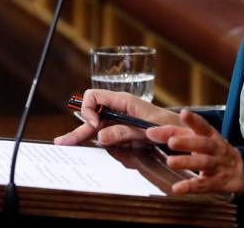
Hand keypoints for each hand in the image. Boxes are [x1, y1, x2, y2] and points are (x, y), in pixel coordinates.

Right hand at [54, 89, 180, 146]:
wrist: (180, 133)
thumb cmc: (166, 125)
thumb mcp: (144, 129)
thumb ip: (122, 132)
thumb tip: (100, 135)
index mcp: (122, 101)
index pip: (93, 96)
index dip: (88, 110)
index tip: (94, 125)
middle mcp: (117, 109)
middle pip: (91, 115)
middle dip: (77, 128)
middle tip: (62, 142)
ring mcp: (119, 121)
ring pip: (96, 128)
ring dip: (84, 136)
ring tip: (66, 143)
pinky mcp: (122, 132)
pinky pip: (106, 135)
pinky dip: (97, 141)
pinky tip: (89, 146)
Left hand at [147, 109, 243, 195]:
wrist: (242, 171)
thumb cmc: (214, 152)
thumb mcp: (200, 140)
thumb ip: (176, 134)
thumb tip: (150, 131)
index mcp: (211, 136)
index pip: (203, 126)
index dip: (194, 120)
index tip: (184, 113)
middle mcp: (216, 149)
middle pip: (203, 144)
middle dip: (188, 142)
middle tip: (171, 142)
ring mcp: (218, 166)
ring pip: (204, 163)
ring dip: (187, 162)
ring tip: (170, 162)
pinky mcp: (217, 183)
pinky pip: (204, 185)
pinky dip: (190, 187)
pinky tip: (177, 188)